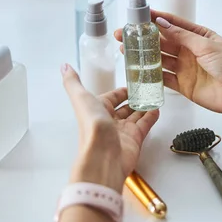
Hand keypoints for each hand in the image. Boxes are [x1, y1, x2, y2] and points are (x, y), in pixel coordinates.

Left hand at [61, 64, 159, 191]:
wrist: (103, 156)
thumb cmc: (92, 126)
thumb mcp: (81, 98)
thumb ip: (73, 82)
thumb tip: (64, 66)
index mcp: (96, 110)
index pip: (110, 97)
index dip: (120, 91)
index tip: (132, 83)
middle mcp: (109, 121)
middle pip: (123, 108)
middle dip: (133, 99)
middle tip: (146, 89)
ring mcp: (123, 130)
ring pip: (135, 116)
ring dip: (143, 106)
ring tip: (154, 96)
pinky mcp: (135, 139)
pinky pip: (145, 125)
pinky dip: (151, 117)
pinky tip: (157, 108)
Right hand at [114, 10, 221, 116]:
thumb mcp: (206, 45)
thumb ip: (182, 37)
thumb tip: (162, 24)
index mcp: (199, 37)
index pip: (174, 25)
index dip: (156, 19)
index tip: (140, 15)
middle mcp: (191, 51)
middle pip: (163, 42)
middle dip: (144, 38)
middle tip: (124, 34)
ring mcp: (186, 69)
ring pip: (161, 60)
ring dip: (144, 55)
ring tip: (126, 50)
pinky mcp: (184, 86)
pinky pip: (164, 79)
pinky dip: (152, 75)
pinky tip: (138, 70)